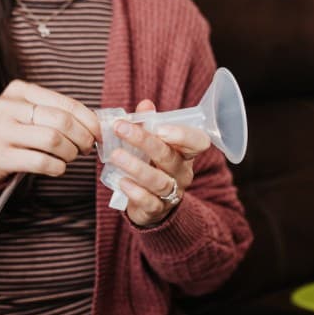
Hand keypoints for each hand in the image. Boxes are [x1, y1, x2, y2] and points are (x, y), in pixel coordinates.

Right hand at [0, 79, 100, 185]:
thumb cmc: (11, 132)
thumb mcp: (26, 112)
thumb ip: (56, 112)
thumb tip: (96, 125)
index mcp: (19, 90)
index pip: (65, 102)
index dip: (88, 120)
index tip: (99, 132)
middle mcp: (8, 107)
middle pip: (61, 121)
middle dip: (82, 137)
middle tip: (87, 147)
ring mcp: (2, 131)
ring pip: (53, 140)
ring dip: (70, 153)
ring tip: (70, 156)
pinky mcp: (0, 156)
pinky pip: (41, 161)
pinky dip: (58, 167)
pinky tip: (58, 167)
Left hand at [110, 99, 210, 226]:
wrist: (152, 206)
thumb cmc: (153, 167)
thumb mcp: (153, 144)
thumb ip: (148, 124)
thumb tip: (145, 104)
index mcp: (184, 153)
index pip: (197, 142)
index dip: (182, 135)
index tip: (159, 128)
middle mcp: (181, 173)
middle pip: (168, 157)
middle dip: (144, 141)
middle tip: (120, 128)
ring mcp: (171, 193)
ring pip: (159, 181)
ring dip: (136, 167)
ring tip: (116, 156)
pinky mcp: (156, 210)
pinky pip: (149, 202)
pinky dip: (135, 192)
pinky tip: (122, 182)